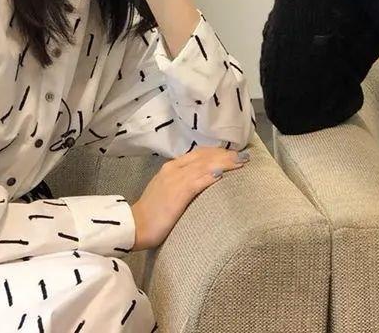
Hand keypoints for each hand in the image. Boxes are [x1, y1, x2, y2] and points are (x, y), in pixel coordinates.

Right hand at [130, 146, 249, 249]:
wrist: (135, 226)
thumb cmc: (152, 213)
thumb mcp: (167, 191)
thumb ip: (183, 183)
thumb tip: (203, 182)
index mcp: (171, 167)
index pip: (199, 154)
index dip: (217, 152)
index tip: (232, 154)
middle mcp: (174, 168)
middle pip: (204, 156)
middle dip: (225, 155)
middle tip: (243, 156)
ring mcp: (176, 179)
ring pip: (205, 165)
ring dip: (225, 162)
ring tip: (241, 161)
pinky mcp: (178, 193)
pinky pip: (198, 180)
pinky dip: (212, 175)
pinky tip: (224, 174)